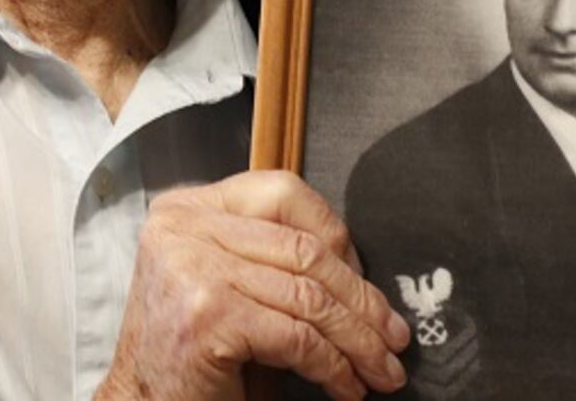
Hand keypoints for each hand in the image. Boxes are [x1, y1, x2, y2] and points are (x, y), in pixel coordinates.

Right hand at [97, 170, 410, 400]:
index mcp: (187, 208)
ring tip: (380, 368)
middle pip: (303, 248)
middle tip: (392, 336)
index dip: (336, 236)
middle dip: (361, 299)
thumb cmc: (187, 354)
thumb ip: (272, 260)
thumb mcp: (227, 285)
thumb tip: (360, 270)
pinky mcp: (207, 316)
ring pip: (308, 295)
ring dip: (358, 339)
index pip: (283, 193)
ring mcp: (192, 268)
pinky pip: (296, 337)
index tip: (365, 283)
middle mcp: (184, 228)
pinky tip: (345, 385)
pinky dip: (333, 366)